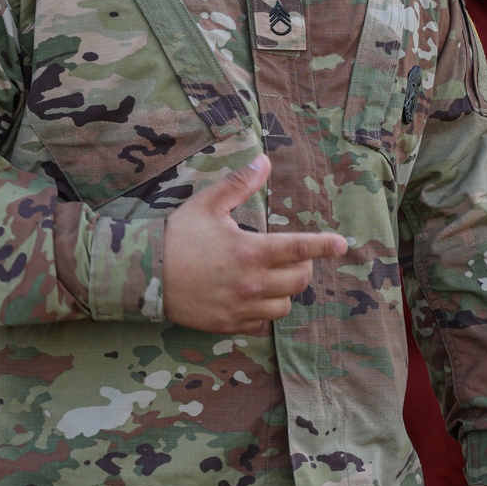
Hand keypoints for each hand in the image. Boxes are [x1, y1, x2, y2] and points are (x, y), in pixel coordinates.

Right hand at [162, 154, 347, 332]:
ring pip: (284, 306)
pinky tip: (252, 299)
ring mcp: (241, 308)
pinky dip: (263, 313)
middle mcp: (251, 283)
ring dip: (284, 291)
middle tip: (291, 257)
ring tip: (271, 278)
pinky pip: (261, 325)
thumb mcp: (207, 204)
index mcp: (250, 251)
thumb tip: (264, 161)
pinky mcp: (228, 325)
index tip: (342, 244)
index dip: (325, 245)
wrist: (144, 274)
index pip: (300, 249)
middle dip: (302, 267)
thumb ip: (239, 184)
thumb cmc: (177, 237)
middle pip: (299, 280)